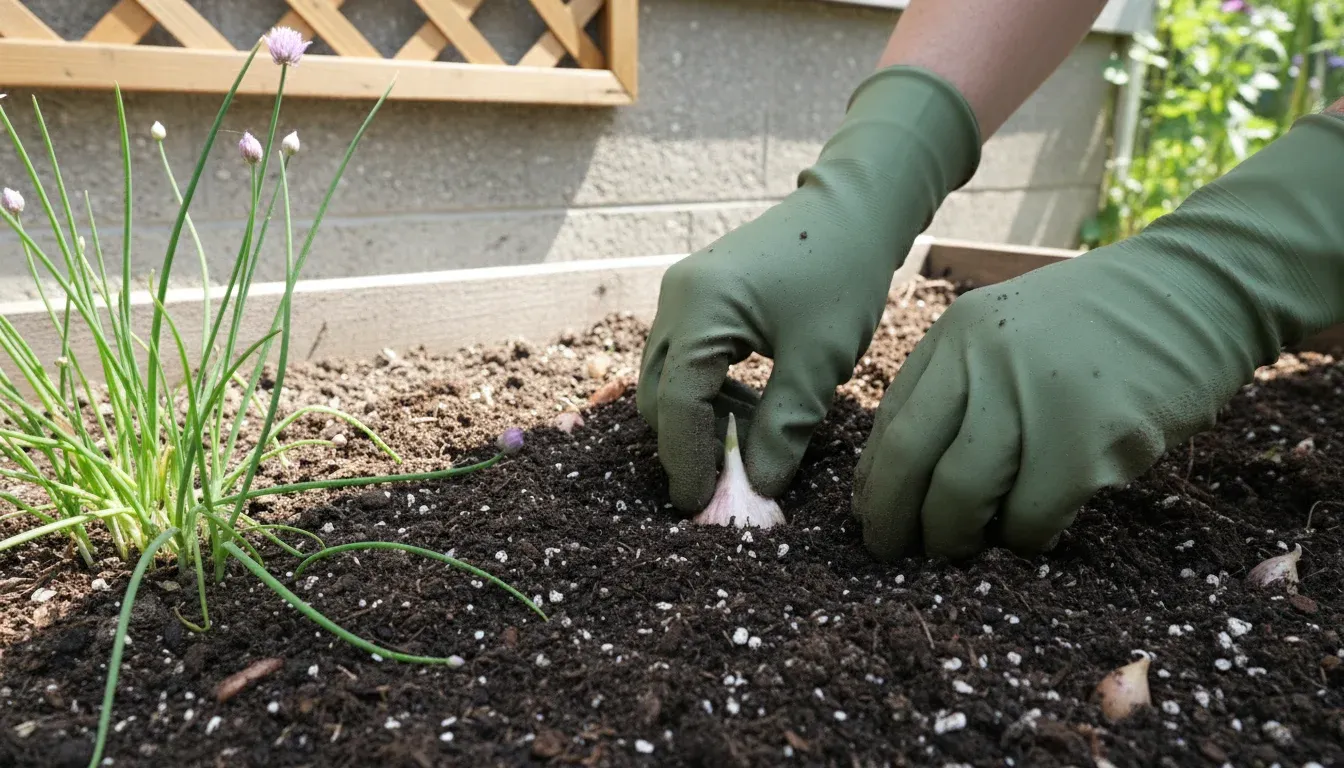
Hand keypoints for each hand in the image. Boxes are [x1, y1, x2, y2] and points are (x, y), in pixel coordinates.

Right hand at [637, 66, 980, 510]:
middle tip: (725, 484)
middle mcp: (676, 299)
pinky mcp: (696, 295)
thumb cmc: (842, 275)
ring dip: (699, 418)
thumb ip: (784, 427)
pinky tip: (750, 407)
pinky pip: (684, 357)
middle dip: (685, 443)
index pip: (677, 403)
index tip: (702, 505)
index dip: (687, 460)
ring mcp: (681, 293)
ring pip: (668, 378)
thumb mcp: (820, 362)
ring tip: (748, 445)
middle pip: (658, 393)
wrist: (853, 207)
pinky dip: (708, 390)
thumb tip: (759, 489)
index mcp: (700, 309)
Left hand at [853, 112, 1343, 560]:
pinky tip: (1037, 530)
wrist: (1194, 292)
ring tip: (969, 549)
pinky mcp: (1087, 437)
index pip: (889, 423)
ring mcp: (1034, 396)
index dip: (873, 483)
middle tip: (897, 554)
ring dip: (956, 539)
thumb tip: (903, 477)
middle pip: (909, 462)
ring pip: (961, 497)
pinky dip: (1026, 536)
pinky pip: (1031, 515)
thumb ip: (959, 387)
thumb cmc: (1097, 327)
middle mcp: (982, 360)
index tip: (873, 518)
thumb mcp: (1008, 333)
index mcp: (956, 336)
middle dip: (894, 521)